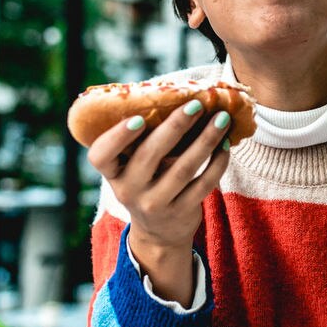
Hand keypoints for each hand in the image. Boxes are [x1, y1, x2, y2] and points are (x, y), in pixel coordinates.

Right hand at [87, 102, 231, 304]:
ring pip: (183, 169)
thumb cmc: (148, 183)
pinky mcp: (180, 213)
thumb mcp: (135, 167)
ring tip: (221, 119)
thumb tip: (177, 95)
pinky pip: (202, 184)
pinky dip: (217, 163)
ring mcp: (154, 204)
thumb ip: (145, 140)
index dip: (117, 137)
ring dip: (205, 140)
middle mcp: (128, 190)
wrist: (159, 232)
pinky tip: (225, 145)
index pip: (101, 155)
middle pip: (150, 155)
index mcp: (113, 172)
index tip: (138, 119)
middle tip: (196, 104)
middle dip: (176, 126)